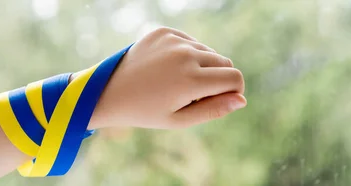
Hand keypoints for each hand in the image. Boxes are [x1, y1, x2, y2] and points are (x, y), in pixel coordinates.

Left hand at [85, 27, 245, 128]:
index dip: (233, 91)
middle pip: (225, 62)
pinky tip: (167, 68)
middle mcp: (185, 55)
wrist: (108, 92)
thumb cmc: (146, 111)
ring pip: (208, 51)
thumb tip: (242, 99)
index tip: (220, 100)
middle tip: (192, 95)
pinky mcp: (164, 31)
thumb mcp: (180, 119)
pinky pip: (190, 42)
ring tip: (177, 81)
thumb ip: (214, 110)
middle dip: (217, 79)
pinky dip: (186, 54)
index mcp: (191, 81)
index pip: (235, 78)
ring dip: (202, 66)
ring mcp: (173, 40)